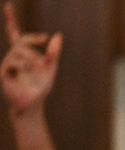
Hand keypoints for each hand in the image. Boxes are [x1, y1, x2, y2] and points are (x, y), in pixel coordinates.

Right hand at [2, 2, 59, 117]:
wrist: (34, 104)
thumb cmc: (40, 87)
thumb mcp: (50, 68)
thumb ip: (54, 52)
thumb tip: (58, 35)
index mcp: (23, 54)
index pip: (15, 33)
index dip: (11, 19)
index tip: (8, 5)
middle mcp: (13, 56)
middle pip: (20, 40)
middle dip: (32, 38)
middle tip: (44, 39)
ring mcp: (7, 64)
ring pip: (19, 51)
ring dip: (32, 57)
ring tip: (39, 66)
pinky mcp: (3, 73)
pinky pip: (13, 62)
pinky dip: (23, 65)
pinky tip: (27, 71)